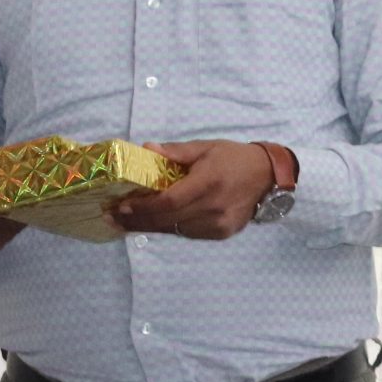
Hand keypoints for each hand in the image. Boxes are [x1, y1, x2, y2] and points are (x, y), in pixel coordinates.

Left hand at [109, 140, 271, 239]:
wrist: (269, 177)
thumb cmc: (233, 158)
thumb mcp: (204, 147)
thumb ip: (174, 152)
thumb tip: (146, 148)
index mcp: (208, 184)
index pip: (168, 202)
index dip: (143, 207)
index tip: (121, 206)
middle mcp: (213, 208)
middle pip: (168, 220)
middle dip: (137, 221)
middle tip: (112, 218)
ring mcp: (219, 224)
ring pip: (176, 230)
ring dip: (150, 226)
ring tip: (126, 222)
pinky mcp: (222, 233)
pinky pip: (188, 233)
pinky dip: (170, 227)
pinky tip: (153, 223)